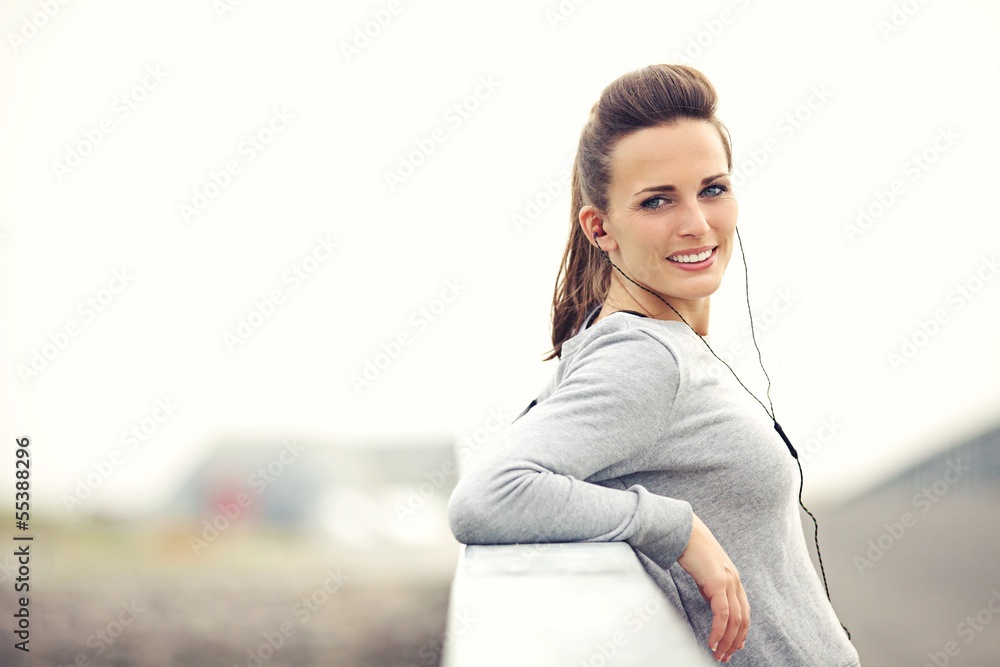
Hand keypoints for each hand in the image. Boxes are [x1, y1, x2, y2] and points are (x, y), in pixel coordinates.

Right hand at [676, 513, 749, 662]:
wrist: (683, 529)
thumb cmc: (690, 548)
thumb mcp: (705, 572)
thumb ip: (712, 587)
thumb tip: (714, 604)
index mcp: (733, 579)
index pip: (744, 611)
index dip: (741, 632)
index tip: (734, 646)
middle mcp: (735, 581)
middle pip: (743, 620)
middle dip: (735, 642)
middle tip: (725, 657)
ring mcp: (728, 581)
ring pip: (735, 620)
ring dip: (728, 641)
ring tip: (718, 654)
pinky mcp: (718, 581)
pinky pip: (723, 614)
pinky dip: (719, 631)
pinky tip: (712, 641)